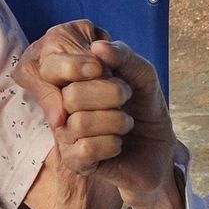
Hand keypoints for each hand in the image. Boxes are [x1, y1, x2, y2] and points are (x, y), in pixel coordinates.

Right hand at [16, 21, 177, 207]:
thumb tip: (97, 47)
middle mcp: (61, 105)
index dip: (75, 65)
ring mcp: (65, 134)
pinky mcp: (74, 161)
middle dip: (111, 93)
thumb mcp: (142, 73)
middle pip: (72, 95)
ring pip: (80, 123)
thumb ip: (123, 55)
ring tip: (125, 123)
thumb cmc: (144, 105)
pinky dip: (112, 144)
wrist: (159, 146)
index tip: (100, 68)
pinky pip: (86, 149)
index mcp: (69, 79)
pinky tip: (117, 144)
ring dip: (116, 121)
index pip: (49, 67)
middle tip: (125, 97)